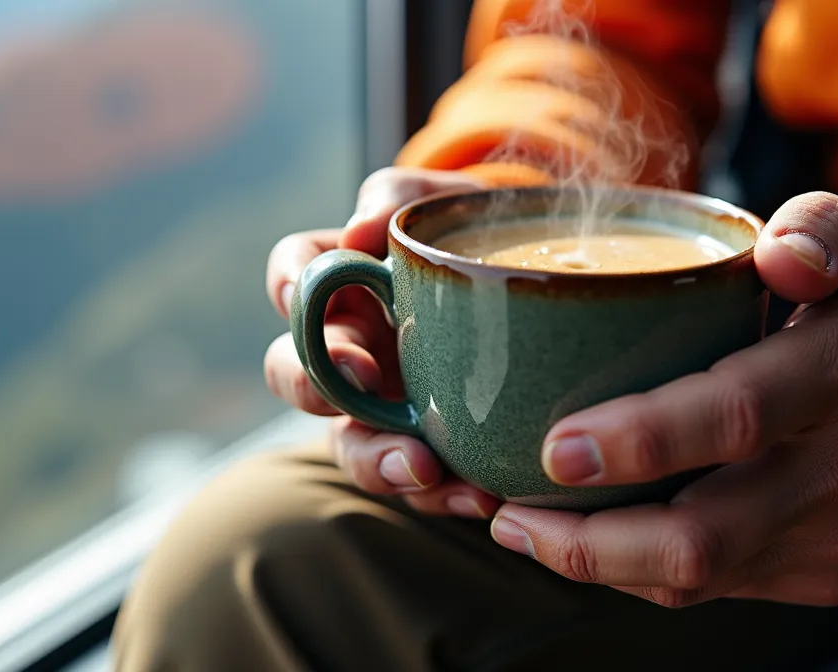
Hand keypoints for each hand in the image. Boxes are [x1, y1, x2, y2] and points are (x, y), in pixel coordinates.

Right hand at [264, 167, 501, 517]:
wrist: (549, 289)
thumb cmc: (482, 234)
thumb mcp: (450, 203)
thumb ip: (401, 201)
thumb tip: (360, 228)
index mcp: (345, 279)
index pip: (292, 272)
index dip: (288, 284)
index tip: (300, 296)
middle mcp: (350, 347)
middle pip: (296, 373)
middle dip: (314, 385)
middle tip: (360, 384)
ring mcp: (384, 405)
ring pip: (351, 444)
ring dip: (378, 461)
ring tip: (424, 469)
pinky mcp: (428, 450)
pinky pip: (421, 484)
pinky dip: (446, 495)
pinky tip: (482, 494)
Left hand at [487, 192, 837, 606]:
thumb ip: (819, 227)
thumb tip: (776, 255)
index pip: (737, 414)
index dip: (640, 441)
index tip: (554, 445)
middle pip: (705, 533)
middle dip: (591, 536)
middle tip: (508, 508)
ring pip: (697, 577)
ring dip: (595, 562)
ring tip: (519, 525)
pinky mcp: (825, 577)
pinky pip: (713, 588)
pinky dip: (635, 570)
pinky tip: (585, 538)